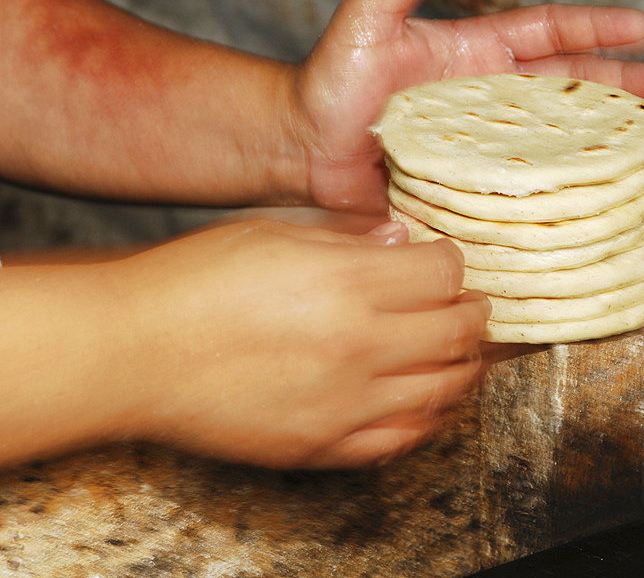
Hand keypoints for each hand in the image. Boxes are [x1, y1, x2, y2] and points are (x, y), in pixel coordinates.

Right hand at [116, 218, 489, 468]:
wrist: (134, 352)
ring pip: (445, 390)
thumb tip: (400, 240)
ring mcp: (345, 404)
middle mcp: (358, 346)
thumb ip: (348, 238)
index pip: (445, 272)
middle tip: (472, 305)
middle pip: (459, 331)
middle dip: (474, 312)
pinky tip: (428, 400)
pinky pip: (403, 439)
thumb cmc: (192, 284)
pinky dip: (429, 417)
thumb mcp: (273, 233)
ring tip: (461, 351)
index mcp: (348, 284)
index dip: (453, 261)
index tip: (446, 261)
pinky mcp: (323, 445)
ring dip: (465, 366)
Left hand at [291, 0, 643, 211]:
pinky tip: (610, 197)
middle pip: (579, 89)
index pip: (551, 34)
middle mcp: (495, 98)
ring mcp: (491, 145)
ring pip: (569, 140)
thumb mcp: (367, 20)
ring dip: (620, 141)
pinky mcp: (478, 186)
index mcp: (479, 53)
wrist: (304, 149)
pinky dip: (575, 192)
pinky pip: (535, 188)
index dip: (597, 29)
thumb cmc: (331, 81)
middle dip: (633, 91)